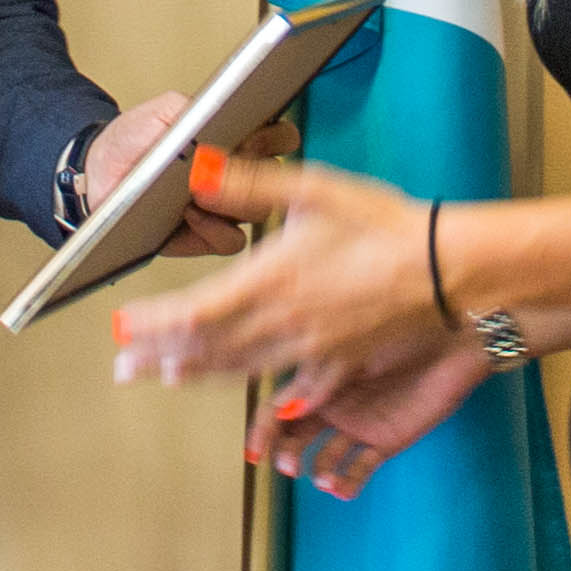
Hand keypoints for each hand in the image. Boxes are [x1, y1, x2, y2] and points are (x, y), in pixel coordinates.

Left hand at [85, 94, 296, 256]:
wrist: (97, 172)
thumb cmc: (135, 139)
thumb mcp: (167, 111)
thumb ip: (201, 108)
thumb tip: (230, 123)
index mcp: (237, 141)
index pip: (281, 138)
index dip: (280, 136)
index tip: (263, 132)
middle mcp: (238, 177)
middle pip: (276, 180)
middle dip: (258, 170)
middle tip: (237, 161)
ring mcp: (225, 209)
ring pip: (256, 211)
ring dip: (234, 200)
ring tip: (201, 187)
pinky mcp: (206, 237)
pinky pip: (230, 240)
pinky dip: (215, 227)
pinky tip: (191, 211)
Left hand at [108, 152, 435, 399]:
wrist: (449, 271)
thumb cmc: (387, 227)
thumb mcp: (314, 190)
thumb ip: (248, 181)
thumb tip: (194, 166)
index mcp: (270, 281)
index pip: (193, 310)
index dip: (152, 323)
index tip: (120, 327)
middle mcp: (282, 324)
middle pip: (206, 348)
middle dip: (159, 356)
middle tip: (123, 367)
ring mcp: (309, 350)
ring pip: (239, 370)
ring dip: (196, 374)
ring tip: (164, 376)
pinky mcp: (338, 363)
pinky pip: (288, 388)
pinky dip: (259, 396)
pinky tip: (253, 404)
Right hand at [246, 324, 497, 500]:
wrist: (449, 343)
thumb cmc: (398, 336)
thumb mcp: (350, 354)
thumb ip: (319, 383)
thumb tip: (286, 409)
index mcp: (318, 381)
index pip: (280, 410)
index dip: (264, 432)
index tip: (254, 456)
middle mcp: (334, 406)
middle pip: (297, 437)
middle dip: (287, 454)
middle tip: (288, 467)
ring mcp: (359, 425)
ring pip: (326, 458)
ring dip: (319, 472)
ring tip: (324, 479)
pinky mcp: (386, 441)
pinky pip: (360, 468)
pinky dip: (348, 482)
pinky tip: (342, 490)